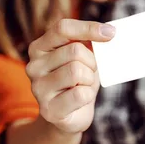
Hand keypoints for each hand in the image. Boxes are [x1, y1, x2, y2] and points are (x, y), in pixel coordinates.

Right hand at [25, 19, 115, 133]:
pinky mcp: (49, 110)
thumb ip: (89, 41)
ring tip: (83, 85)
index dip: (88, 28)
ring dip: (89, 79)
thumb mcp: (83, 56)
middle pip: (75, 51)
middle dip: (91, 62)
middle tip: (89, 72)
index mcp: (39, 48)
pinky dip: (88, 95)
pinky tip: (81, 100)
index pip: (63, 28)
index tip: (111, 33)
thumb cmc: (78, 81)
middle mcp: (34, 66)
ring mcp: (38, 89)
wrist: (70, 115)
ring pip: (77, 71)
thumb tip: (109, 32)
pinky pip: (80, 94)